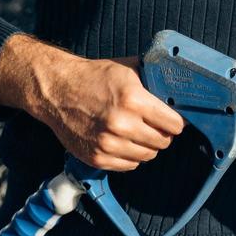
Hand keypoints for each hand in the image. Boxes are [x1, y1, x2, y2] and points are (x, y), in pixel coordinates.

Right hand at [0, 34, 184, 171]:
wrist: (57, 91)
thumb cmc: (94, 77)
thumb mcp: (128, 69)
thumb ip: (153, 81)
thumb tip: (178, 91)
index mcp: (133, 100)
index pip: (173, 124)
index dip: (176, 122)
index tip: (174, 120)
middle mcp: (121, 124)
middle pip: (162, 142)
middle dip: (164, 135)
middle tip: (158, 127)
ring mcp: (107, 144)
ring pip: (147, 156)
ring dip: (148, 147)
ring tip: (141, 134)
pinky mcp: (96, 158)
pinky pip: (129, 165)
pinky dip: (132, 157)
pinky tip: (126, 143)